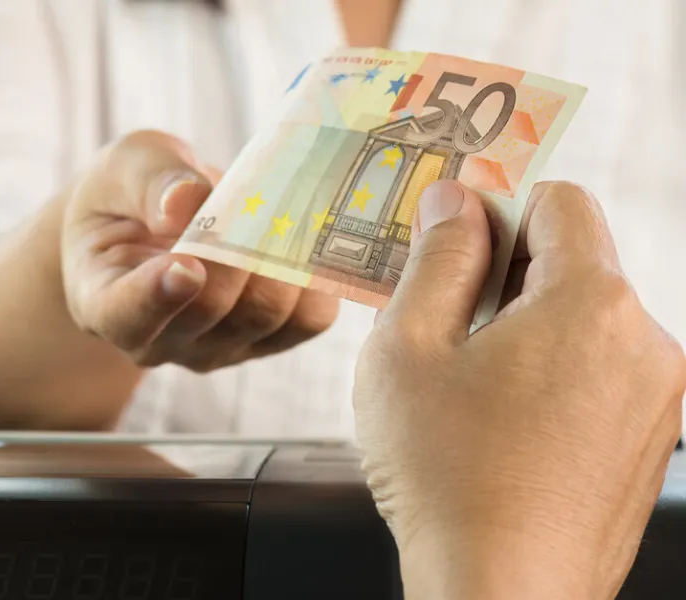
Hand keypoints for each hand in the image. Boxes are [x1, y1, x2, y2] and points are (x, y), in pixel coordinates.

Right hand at [60, 130, 338, 371]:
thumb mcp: (122, 167)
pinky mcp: (265, 342)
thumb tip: (187, 201)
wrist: (152, 223)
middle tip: (256, 194)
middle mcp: (157, 341)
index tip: (185, 265)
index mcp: (101, 300)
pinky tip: (304, 236)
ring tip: (281, 203)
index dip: (156, 297)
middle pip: (209, 310)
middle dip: (238, 249)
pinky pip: (308, 320)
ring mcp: (214, 349)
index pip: (125, 317)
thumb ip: (148, 180)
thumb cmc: (127, 195)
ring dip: (282, 254)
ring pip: (264, 314)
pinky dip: (316, 276)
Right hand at [353, 180, 685, 598]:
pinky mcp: (650, 442)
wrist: (499, 591)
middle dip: (506, 275)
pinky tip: (500, 422)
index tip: (451, 235)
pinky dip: (553, 376)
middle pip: (576, 263)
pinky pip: (600, 374)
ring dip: (527, 329)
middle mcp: (645, 341)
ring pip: (586, 322)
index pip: (560, 202)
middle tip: (440, 318)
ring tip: (466, 385)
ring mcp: (657, 397)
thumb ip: (436, 258)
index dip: (497, 205)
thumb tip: (454, 200)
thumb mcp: (408, 348)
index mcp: (591, 302)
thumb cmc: (445, 475)